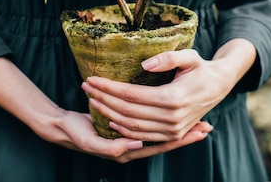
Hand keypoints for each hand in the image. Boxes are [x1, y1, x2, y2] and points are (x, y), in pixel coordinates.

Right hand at [50, 108, 211, 162]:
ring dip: (181, 131)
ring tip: (200, 123)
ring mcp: (130, 142)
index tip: (200, 131)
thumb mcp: (91, 141)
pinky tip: (176, 118)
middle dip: (186, 136)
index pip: (160, 146)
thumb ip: (113, 147)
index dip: (180, 140)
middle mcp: (132, 150)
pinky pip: (151, 129)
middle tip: (208, 127)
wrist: (62, 128)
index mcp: (127, 153)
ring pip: (160, 136)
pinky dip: (166, 126)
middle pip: (165, 143)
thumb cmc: (75, 133)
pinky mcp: (127, 131)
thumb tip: (138, 144)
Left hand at [81, 39, 255, 143]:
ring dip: (109, 114)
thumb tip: (144, 65)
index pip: (131, 95)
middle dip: (103, 99)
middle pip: (127, 111)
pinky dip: (123, 129)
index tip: (92, 78)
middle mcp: (171, 118)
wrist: (219, 86)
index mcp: (173, 98)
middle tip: (86, 87)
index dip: (109, 87)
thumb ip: (168, 58)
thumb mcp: (189, 56)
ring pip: (132, 127)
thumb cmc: (201, 68)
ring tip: (92, 100)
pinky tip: (110, 119)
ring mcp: (172, 129)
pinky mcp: (173, 134)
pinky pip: (143, 136)